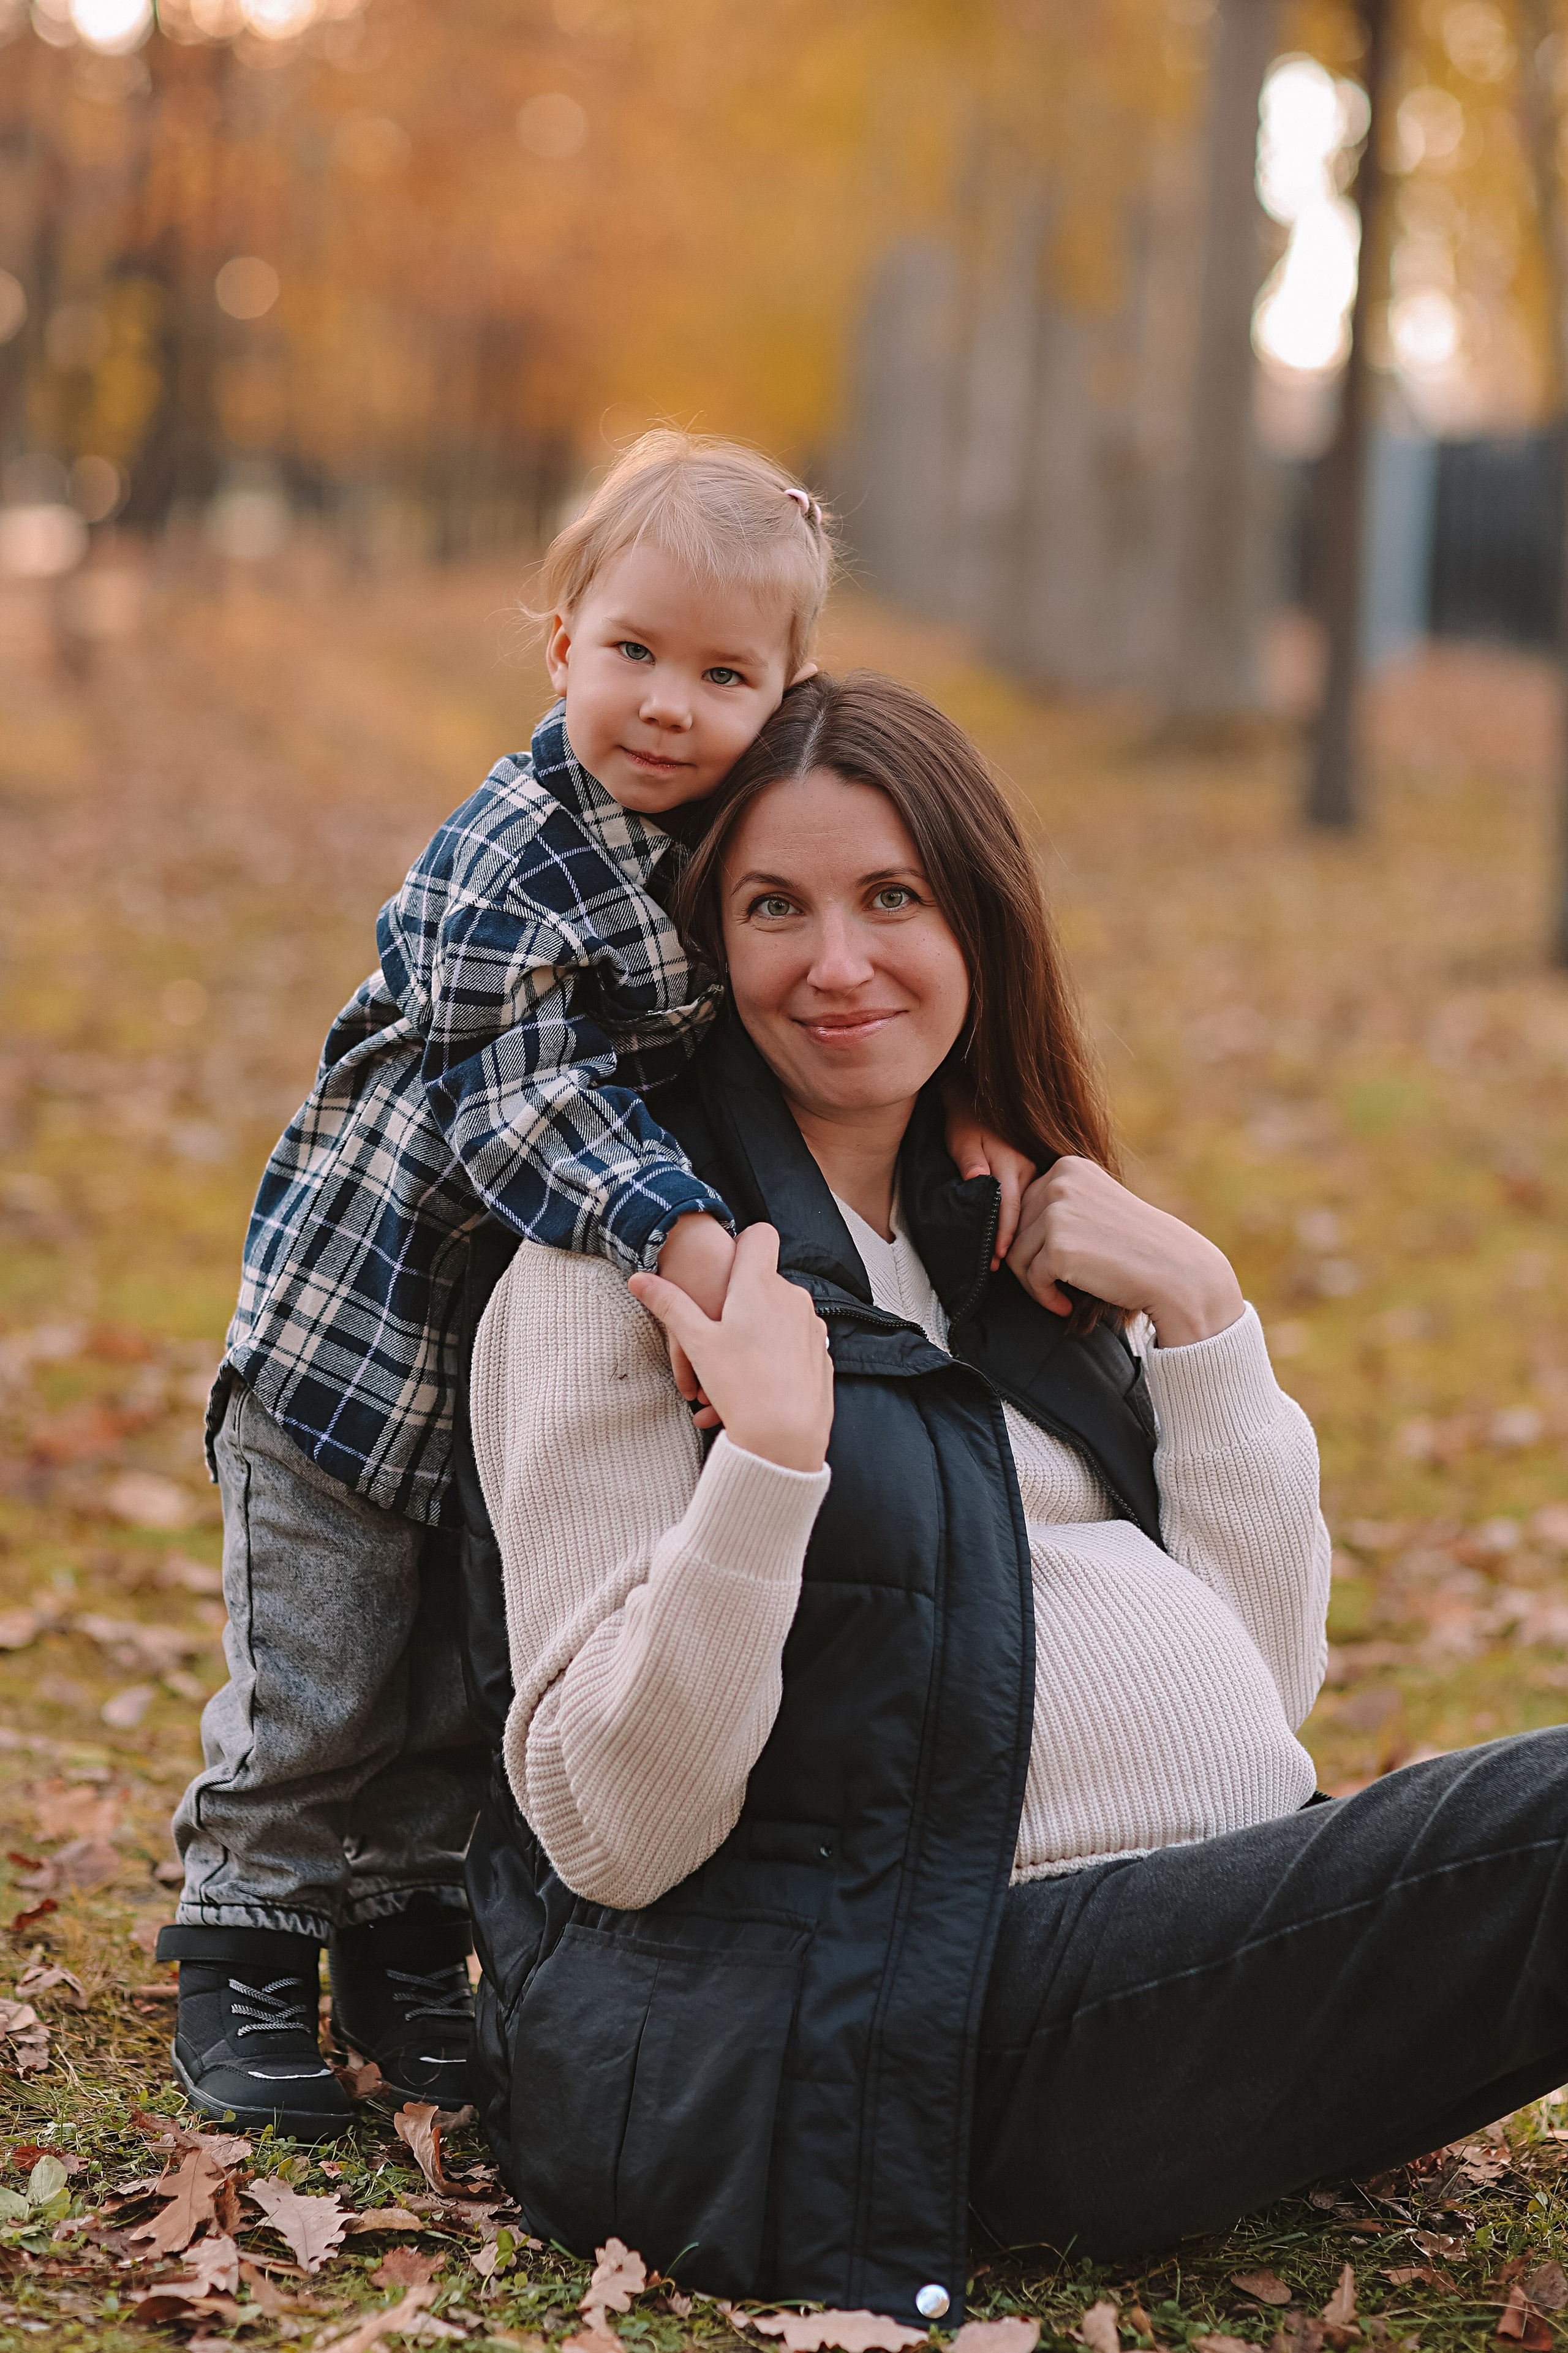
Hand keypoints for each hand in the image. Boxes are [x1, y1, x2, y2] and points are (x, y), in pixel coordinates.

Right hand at [629, 1224, 833, 1471]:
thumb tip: (638, 1279)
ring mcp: (811, 1323)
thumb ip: (669, 1305)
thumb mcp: (697, 1343)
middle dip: (738, 1305)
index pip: (760, 1235)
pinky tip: (753, 1386)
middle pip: (763, 1282)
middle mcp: (792, 1297)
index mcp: (760, 1285)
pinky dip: (773, 1356)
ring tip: (726, 1379)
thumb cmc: (740, 1386)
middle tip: (714, 1342)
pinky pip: (793, 1343)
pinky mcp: (822, 1350)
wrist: (787, 1438)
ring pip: (777, 1317)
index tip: (727, 1267)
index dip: (743, 1243)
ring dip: (753, 1337)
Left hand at [943, 1088, 1036, 1267]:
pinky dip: (1026, 1218)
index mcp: (1011, 1162)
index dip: (1004, 1234)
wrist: (977, 1099)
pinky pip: (1032, 1200)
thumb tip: (978, 1182)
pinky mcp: (1035, 1173)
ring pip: (1030, 1209)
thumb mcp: (962, 1140)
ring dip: (1021, 1232)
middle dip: (1013, 1241)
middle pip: (1024, 1212)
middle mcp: (1029, 1168)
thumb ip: (970, 1162)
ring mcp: (1035, 1170)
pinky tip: (1021, 1235)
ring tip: (1011, 1257)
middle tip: (999, 1266)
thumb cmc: (966, 1122)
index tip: (997, 1258)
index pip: (1010, 1207)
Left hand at [1006, 1157, 1243, 1346]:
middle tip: (1057, 1284)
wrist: (1176, 1272)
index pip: (1024, 1205)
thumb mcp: (1096, 1207)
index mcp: (1069, 1166)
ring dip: (1036, 1283)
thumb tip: (1006, 1228)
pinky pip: (1031, 1278)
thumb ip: (1058, 1206)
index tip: (1060, 1261)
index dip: (1035, 1241)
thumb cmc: (1136, 1247)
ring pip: (1016, 1254)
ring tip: (1062, 1295)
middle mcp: (1060, 1181)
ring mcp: (1058, 1212)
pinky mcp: (1058, 1246)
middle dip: (1031, 1262)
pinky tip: (1066, 1305)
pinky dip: (1044, 1297)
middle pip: (1015, 1229)